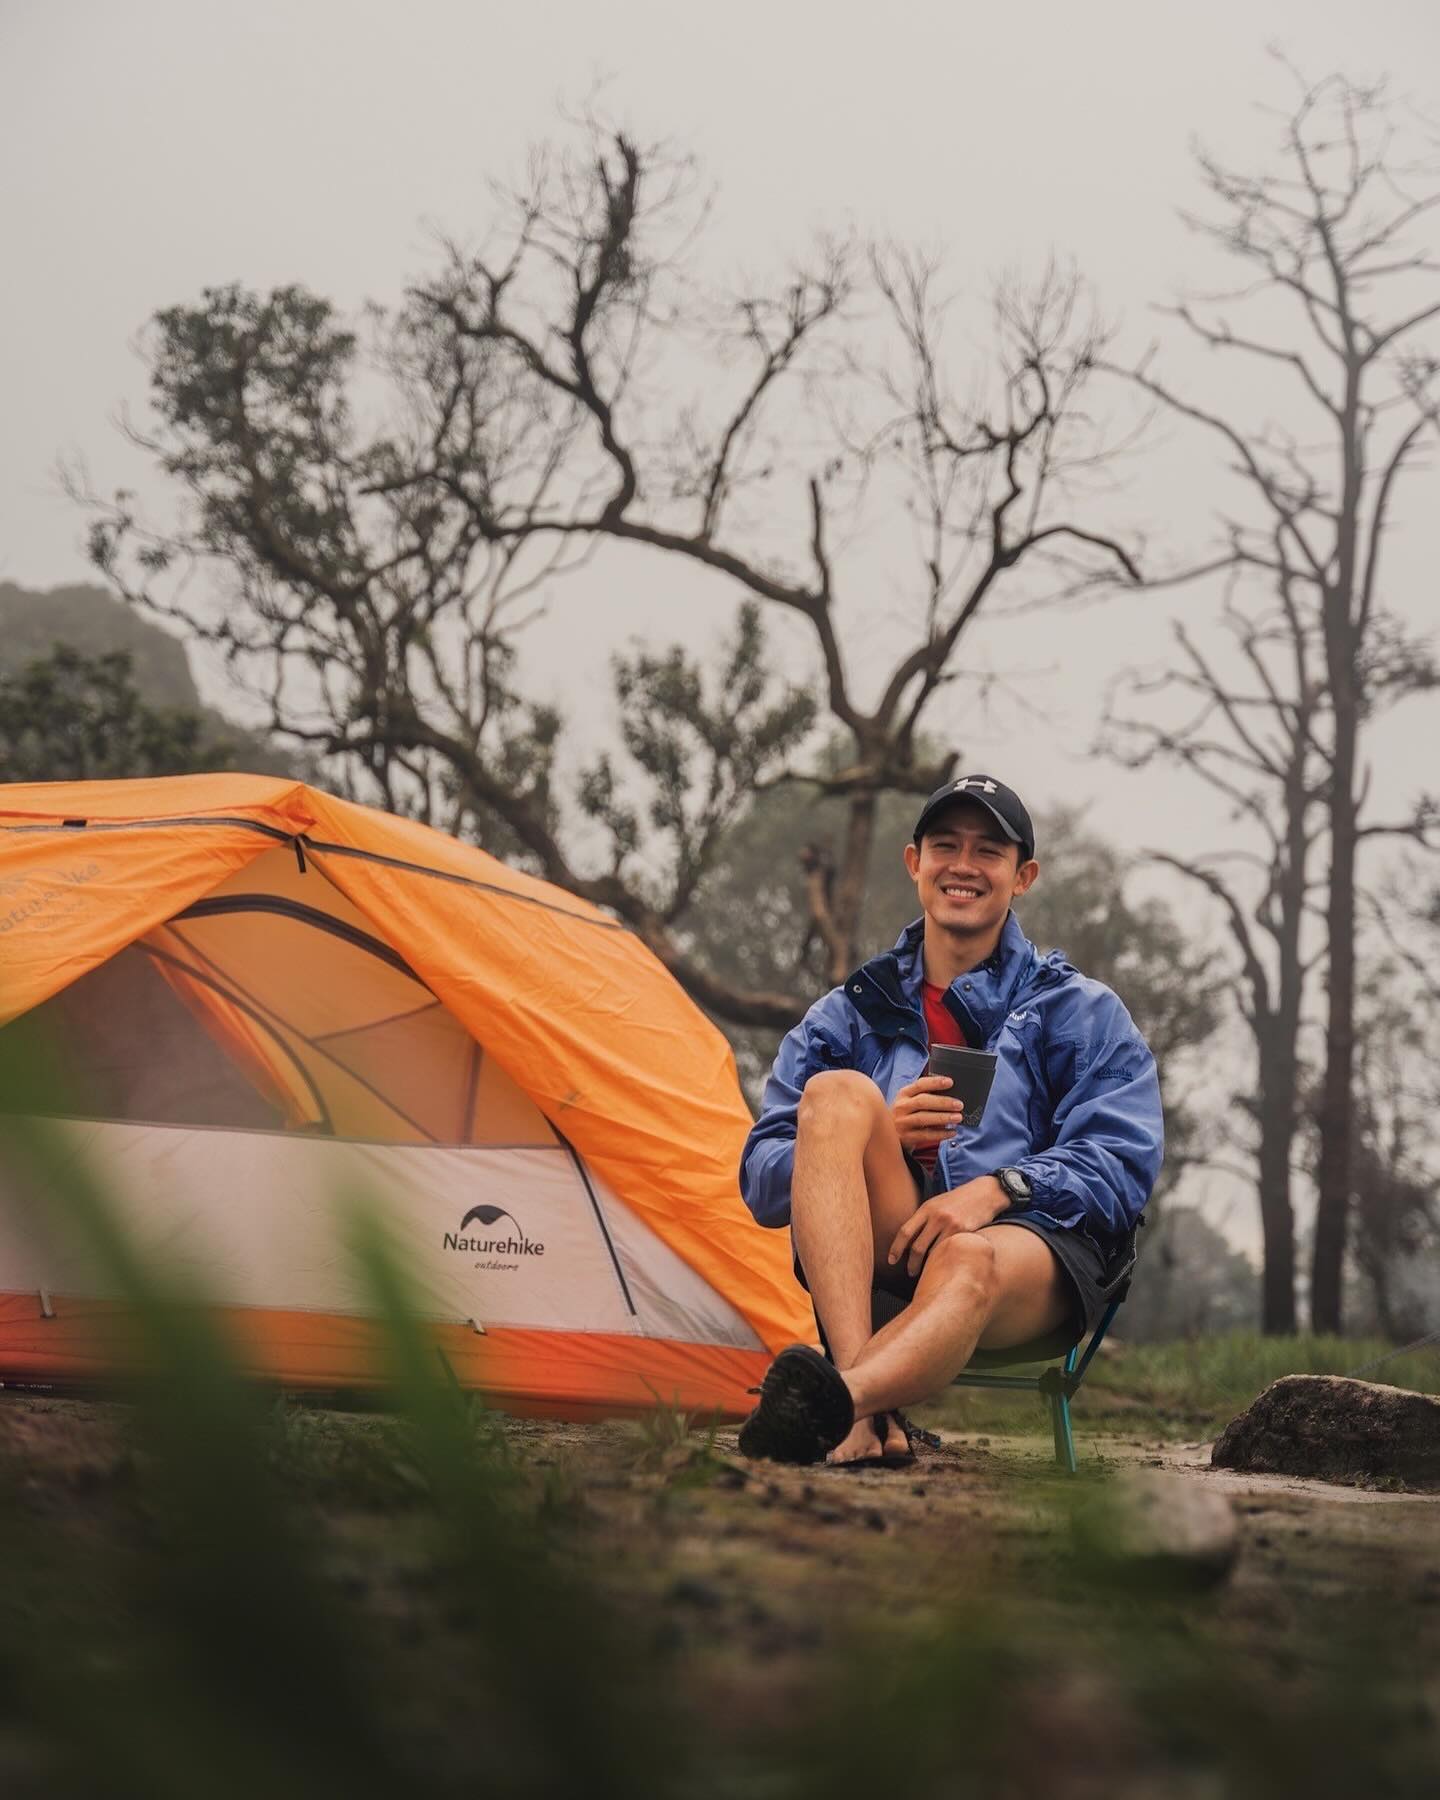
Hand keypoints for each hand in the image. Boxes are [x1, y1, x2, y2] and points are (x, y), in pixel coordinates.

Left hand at [888, 1176, 1007, 1277]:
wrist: (985, 1193)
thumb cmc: (959, 1201)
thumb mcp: (937, 1204)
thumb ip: (924, 1220)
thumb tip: (909, 1241)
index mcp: (926, 1208)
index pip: (905, 1231)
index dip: (896, 1248)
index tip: (891, 1260)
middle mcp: (936, 1216)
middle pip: (917, 1247)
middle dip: (911, 1264)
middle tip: (910, 1272)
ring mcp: (951, 1225)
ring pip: (933, 1253)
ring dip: (927, 1266)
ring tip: (926, 1273)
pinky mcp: (965, 1233)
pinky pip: (950, 1252)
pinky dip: (944, 1261)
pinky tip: (943, 1266)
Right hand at [889, 1075, 964, 1150]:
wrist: (890, 1133)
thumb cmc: (908, 1113)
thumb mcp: (911, 1100)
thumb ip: (927, 1095)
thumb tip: (952, 1092)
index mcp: (904, 1094)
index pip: (920, 1085)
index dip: (935, 1082)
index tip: (950, 1082)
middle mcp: (901, 1106)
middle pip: (922, 1101)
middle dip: (943, 1102)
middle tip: (959, 1104)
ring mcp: (902, 1122)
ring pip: (923, 1118)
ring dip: (943, 1117)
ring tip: (958, 1117)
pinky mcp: (906, 1137)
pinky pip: (925, 1135)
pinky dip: (941, 1134)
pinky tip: (952, 1132)